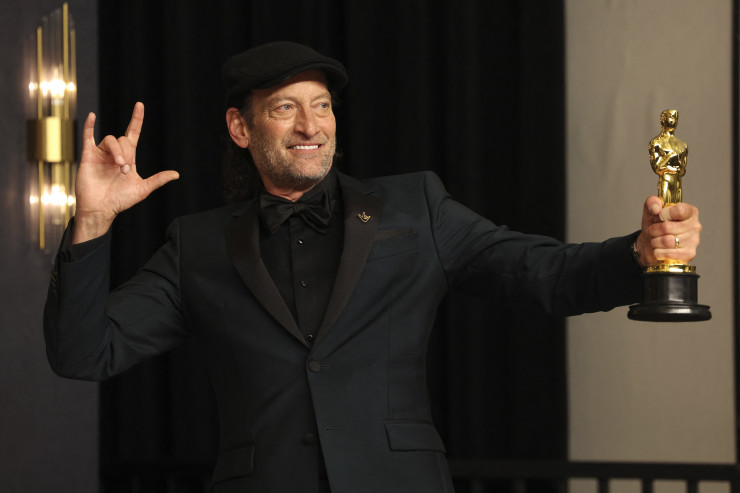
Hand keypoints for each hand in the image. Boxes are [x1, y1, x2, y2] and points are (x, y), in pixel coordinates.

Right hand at [72, 102, 178, 242]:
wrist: (101, 209)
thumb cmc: (120, 201)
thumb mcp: (143, 189)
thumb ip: (158, 180)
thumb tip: (176, 174)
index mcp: (129, 158)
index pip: (133, 133)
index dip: (137, 120)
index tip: (140, 105)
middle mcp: (115, 154)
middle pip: (123, 140)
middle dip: (127, 153)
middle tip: (125, 170)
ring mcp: (101, 154)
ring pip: (110, 140)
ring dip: (117, 151)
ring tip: (119, 166)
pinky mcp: (88, 156)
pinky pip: (88, 137)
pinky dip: (89, 126)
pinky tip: (92, 116)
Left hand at [634, 196, 701, 266]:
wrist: (650, 245)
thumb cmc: (655, 226)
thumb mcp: (650, 211)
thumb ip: (652, 203)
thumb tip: (656, 208)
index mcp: (690, 212)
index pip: (680, 210)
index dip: (665, 213)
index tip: (660, 216)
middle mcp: (695, 225)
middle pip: (668, 227)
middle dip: (654, 230)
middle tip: (652, 231)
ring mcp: (694, 240)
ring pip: (667, 241)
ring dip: (655, 241)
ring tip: (655, 240)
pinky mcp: (689, 254)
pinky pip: (669, 254)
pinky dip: (658, 252)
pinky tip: (659, 250)